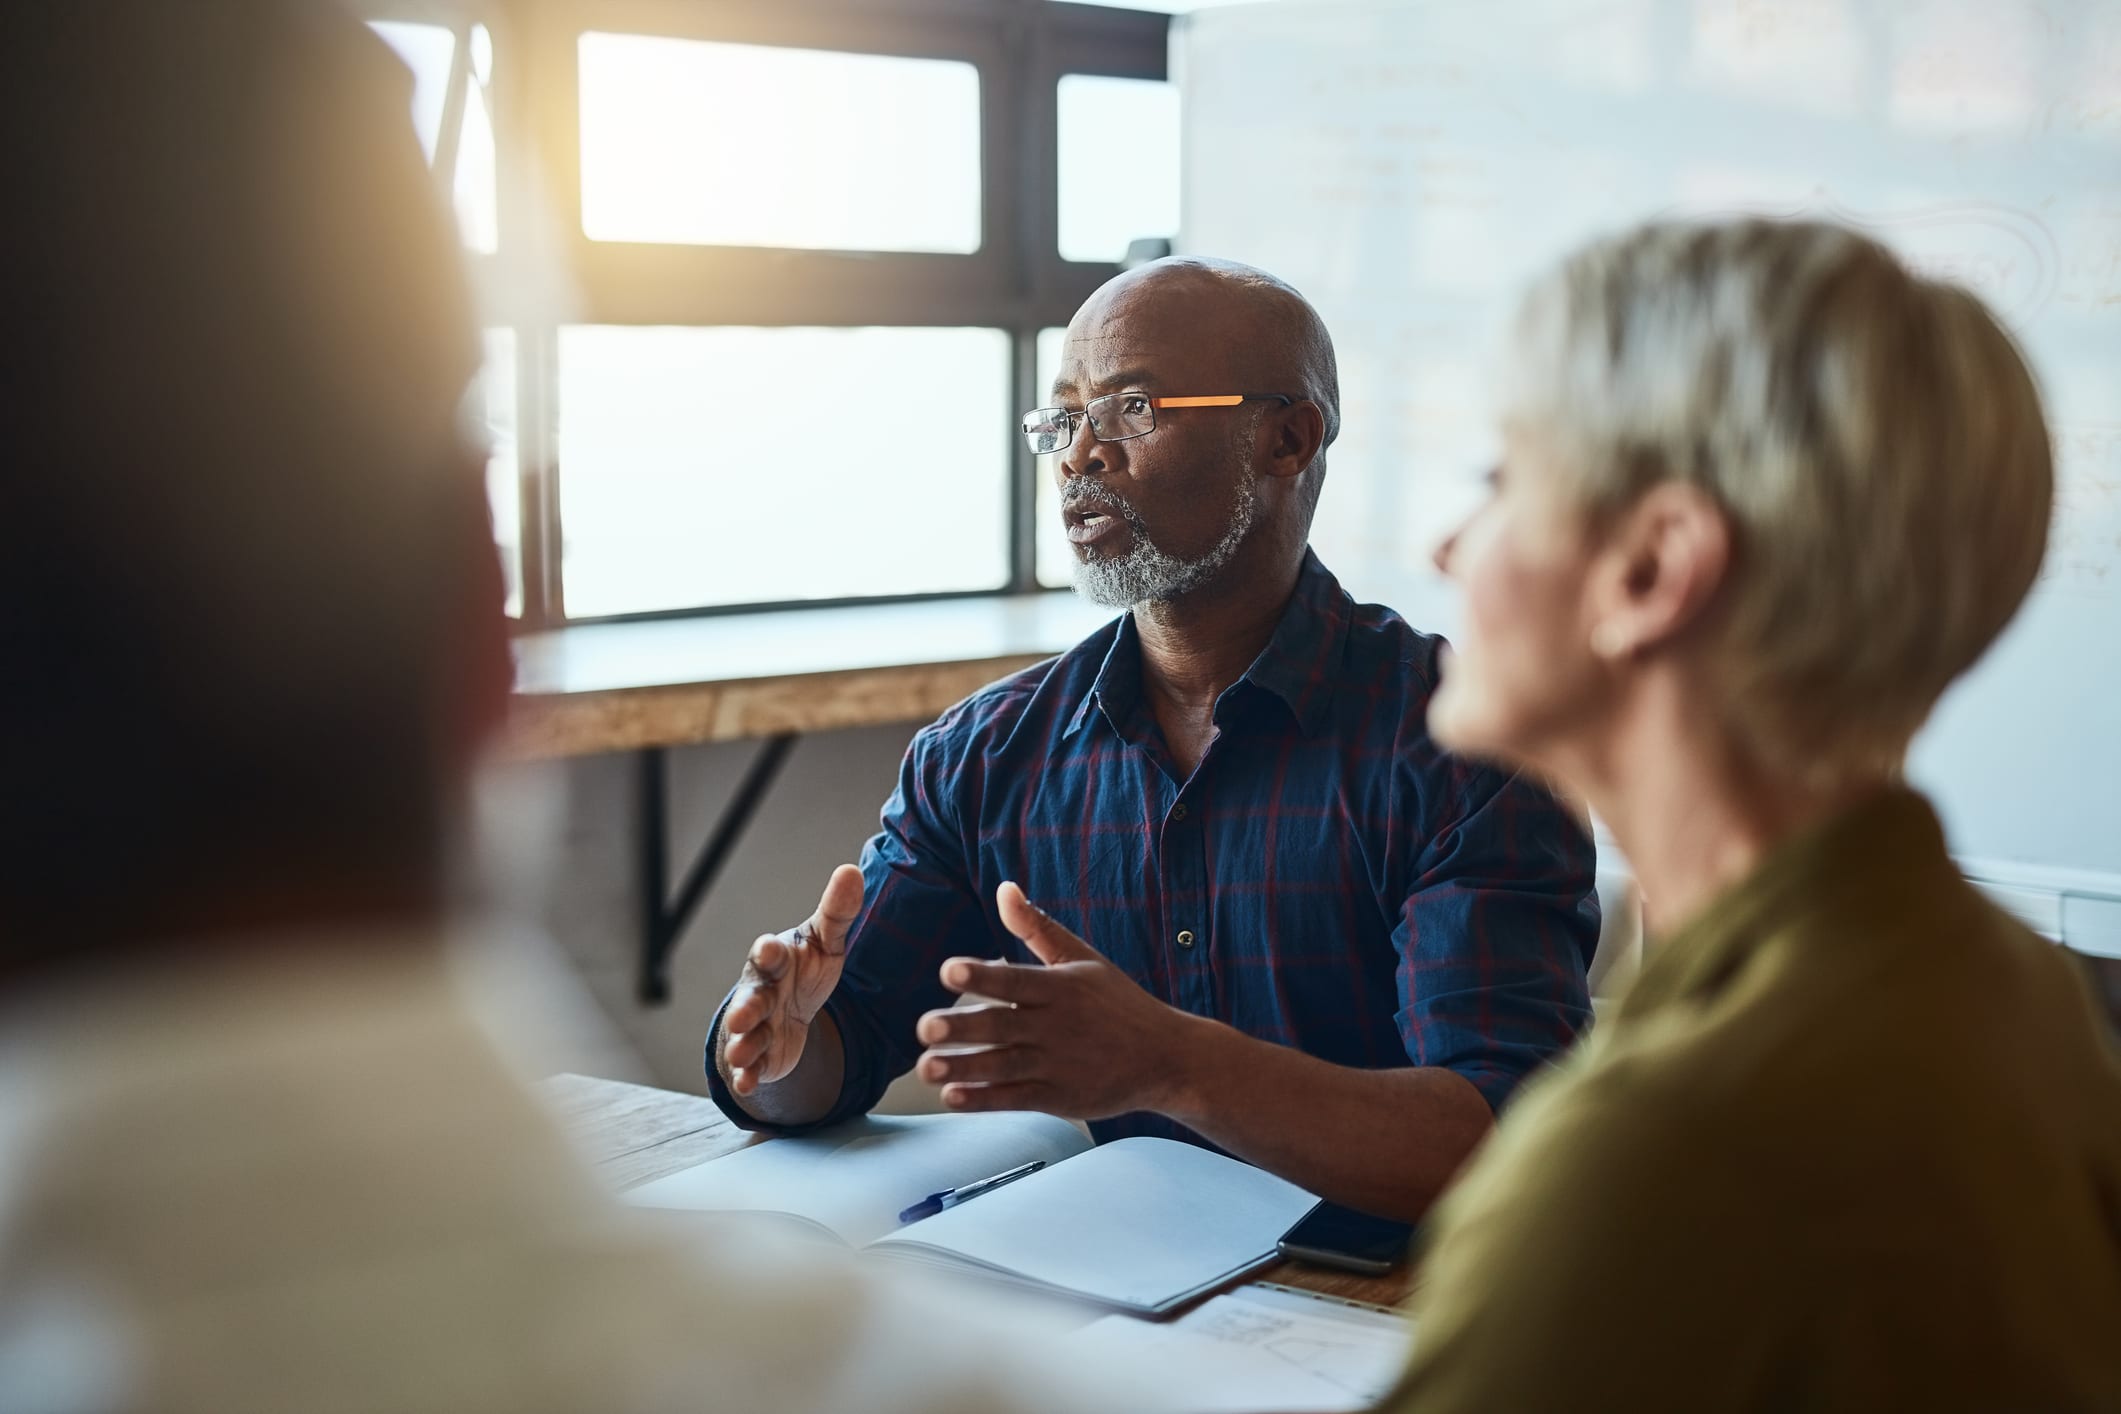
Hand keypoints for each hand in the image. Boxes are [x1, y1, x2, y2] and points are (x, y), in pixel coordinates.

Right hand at [721, 864, 862, 1095]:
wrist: (791, 1009)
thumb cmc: (805, 969)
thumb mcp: (825, 942)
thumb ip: (837, 912)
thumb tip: (851, 870)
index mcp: (777, 961)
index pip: (770, 954)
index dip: (769, 952)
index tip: (769, 947)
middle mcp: (761, 992)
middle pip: (751, 998)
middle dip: (746, 1007)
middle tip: (744, 1015)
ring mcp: (757, 1026)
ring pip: (747, 1035)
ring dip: (744, 1044)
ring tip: (742, 1052)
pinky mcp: (761, 1056)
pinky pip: (752, 1066)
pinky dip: (749, 1075)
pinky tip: (749, 1082)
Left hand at [914, 881, 1196, 1120]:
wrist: (1167, 1058)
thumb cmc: (1119, 1004)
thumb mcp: (1082, 959)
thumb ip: (1038, 928)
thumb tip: (1004, 889)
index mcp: (1060, 988)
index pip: (1015, 980)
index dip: (981, 975)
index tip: (949, 971)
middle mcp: (1055, 1026)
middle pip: (1001, 1026)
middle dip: (961, 1027)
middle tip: (924, 1027)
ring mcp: (1057, 1065)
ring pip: (1002, 1066)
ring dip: (963, 1068)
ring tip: (927, 1067)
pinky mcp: (1059, 1097)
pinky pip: (1015, 1099)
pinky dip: (984, 1100)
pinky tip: (953, 1097)